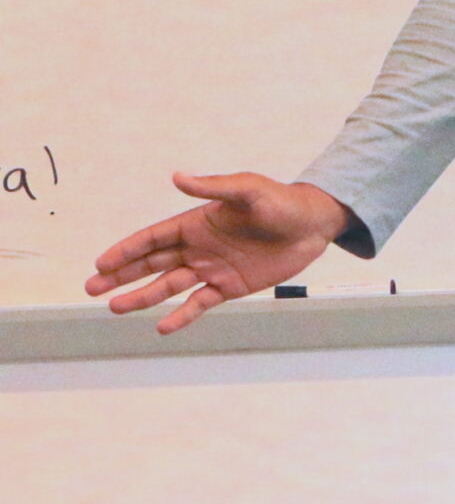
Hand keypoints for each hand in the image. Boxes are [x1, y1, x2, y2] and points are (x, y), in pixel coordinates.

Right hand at [87, 172, 351, 334]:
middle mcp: (199, 247)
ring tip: (115, 308)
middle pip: (152, 264)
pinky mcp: (231, 286)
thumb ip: (213, 186)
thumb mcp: (248, 189)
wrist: (313, 225)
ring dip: (143, 297)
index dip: (126, 250)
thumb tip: (178, 176)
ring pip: (169, 286)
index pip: (153, 239)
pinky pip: (200, 303)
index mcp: (196, 223)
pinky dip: (182, 315)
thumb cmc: (281, 201)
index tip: (101, 262)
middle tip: (92, 287)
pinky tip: (163, 327)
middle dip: (121, 275)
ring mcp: (213, 268)